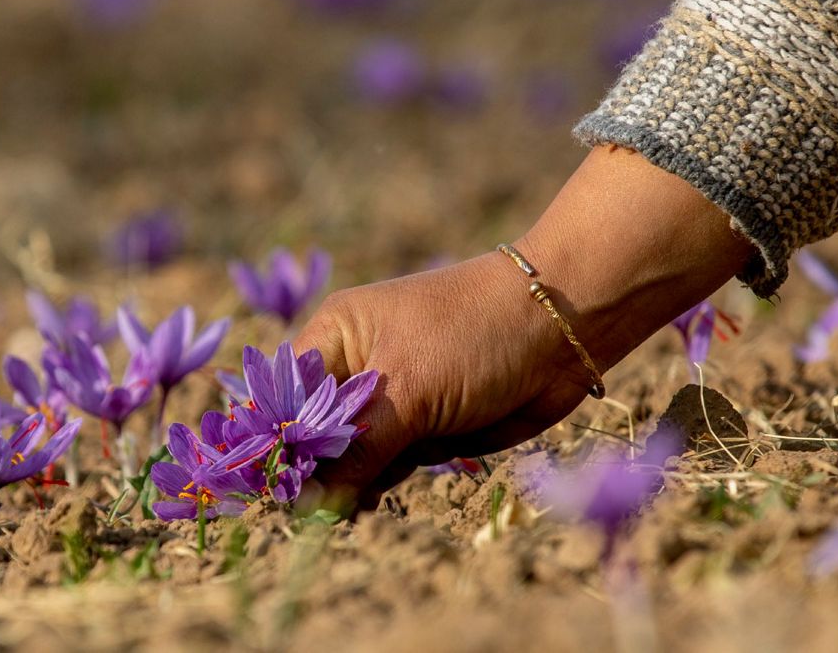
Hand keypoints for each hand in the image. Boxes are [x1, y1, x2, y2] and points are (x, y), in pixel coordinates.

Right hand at [294, 147, 752, 510]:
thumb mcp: (406, 392)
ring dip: (347, 482)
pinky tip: (369, 502)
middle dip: (313, 470)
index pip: (286, 396)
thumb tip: (310, 502)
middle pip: (314, 431)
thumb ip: (356, 449)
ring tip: (345, 508)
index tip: (274, 488)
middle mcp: (356, 365)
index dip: (278, 442)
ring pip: (349, 455)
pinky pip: (384, 465)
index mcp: (335, 336)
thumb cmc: (473, 336)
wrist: (563, 328)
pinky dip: (377, 485)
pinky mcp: (424, 425)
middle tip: (309, 510)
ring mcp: (391, 398)